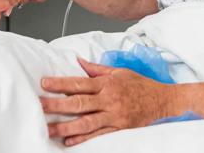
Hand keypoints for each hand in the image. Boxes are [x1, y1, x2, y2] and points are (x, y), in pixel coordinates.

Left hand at [40, 57, 172, 145]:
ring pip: (86, 123)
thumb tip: (79, 62)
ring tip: (49, 129)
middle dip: (57, 105)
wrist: (163, 101)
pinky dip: (83, 139)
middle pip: (79, 103)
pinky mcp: (119, 130)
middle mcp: (109, 100)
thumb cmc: (141, 85)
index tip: (45, 83)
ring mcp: (114, 117)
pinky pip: (99, 136)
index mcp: (108, 84)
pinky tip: (69, 141)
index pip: (79, 83)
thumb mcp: (119, 72)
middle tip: (39, 106)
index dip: (61, 84)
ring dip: (66, 127)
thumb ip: (97, 69)